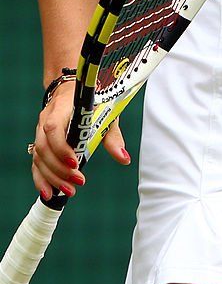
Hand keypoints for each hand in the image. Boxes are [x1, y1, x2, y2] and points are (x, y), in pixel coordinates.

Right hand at [29, 86, 130, 200]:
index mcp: (62, 107)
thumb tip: (124, 158)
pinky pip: (36, 162)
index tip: (76, 163)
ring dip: (52, 177)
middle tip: (78, 182)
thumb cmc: (92, 100)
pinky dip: (41, 179)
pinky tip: (49, 192)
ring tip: (69, 190)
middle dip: (59, 169)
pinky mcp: (39, 142)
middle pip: (44, 147)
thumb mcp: (106, 112)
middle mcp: (46, 118)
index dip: (61, 148)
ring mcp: (39, 131)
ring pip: (38, 157)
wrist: (72, 90)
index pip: (54, 128)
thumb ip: (112, 136)